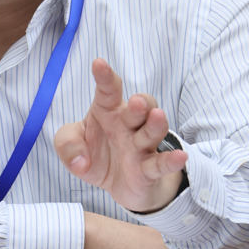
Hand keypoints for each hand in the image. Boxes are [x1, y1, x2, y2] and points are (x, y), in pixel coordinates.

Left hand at [55, 59, 185, 211]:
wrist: (114, 184)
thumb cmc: (95, 154)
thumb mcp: (71, 147)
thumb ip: (67, 145)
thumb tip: (79, 160)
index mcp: (108, 111)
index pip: (108, 90)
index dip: (104, 76)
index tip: (99, 64)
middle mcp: (127, 124)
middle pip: (140, 107)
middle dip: (140, 103)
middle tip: (136, 102)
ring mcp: (140, 146)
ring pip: (152, 131)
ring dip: (155, 124)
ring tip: (157, 117)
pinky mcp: (148, 169)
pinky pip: (160, 163)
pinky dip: (170, 161)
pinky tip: (180, 157)